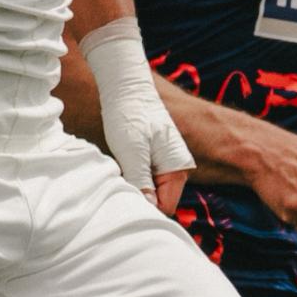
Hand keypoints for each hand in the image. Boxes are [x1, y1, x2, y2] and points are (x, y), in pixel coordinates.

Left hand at [81, 19, 193, 207]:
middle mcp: (176, 170)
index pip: (166, 207)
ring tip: (118, 171)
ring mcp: (164, 165)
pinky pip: (144, 180)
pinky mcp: (153, 160)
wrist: (125, 87)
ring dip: (133, 187)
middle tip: (118, 184)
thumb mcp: (132, 152)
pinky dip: (130, 178)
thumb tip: (147, 210)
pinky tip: (120, 166)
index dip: (146, 208)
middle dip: (139, 198)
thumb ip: (142, 183)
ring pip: (149, 191)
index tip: (125, 199)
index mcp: (178, 169)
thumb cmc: (130, 115)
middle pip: (158, 201)